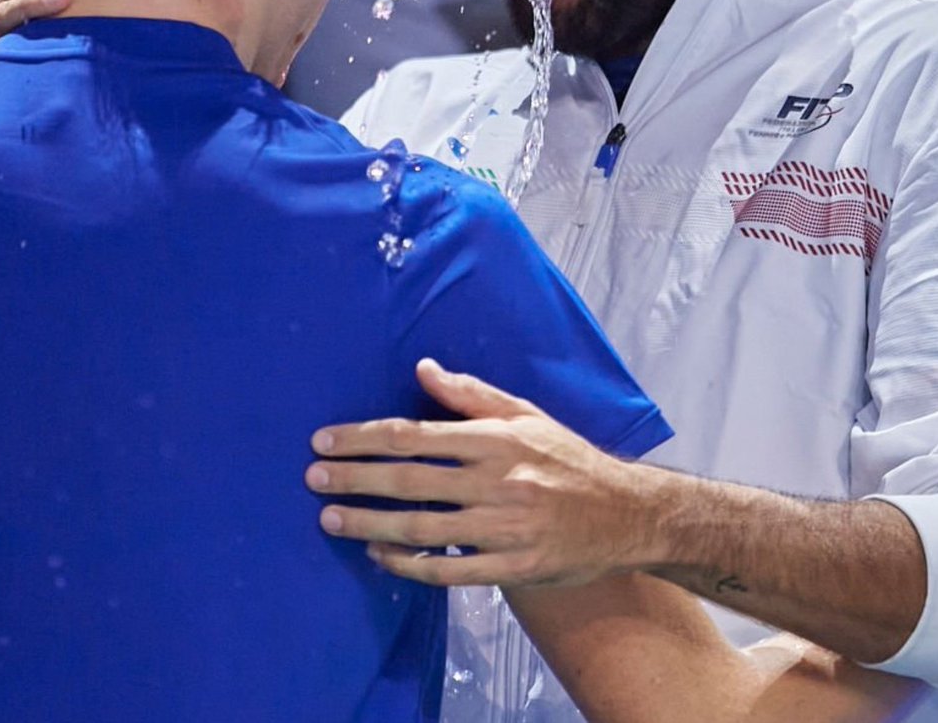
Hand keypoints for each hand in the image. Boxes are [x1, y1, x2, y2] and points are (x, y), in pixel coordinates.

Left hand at [305, 357, 657, 586]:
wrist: (625, 514)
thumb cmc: (568, 458)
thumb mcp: (526, 414)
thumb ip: (471, 393)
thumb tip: (423, 367)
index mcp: (495, 439)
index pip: (414, 435)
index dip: (364, 437)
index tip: (325, 440)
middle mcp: (496, 481)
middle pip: (409, 480)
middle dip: (354, 477)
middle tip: (311, 477)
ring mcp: (503, 528)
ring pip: (421, 528)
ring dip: (369, 522)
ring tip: (330, 517)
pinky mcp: (510, 568)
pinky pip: (448, 570)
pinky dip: (407, 564)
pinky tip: (377, 554)